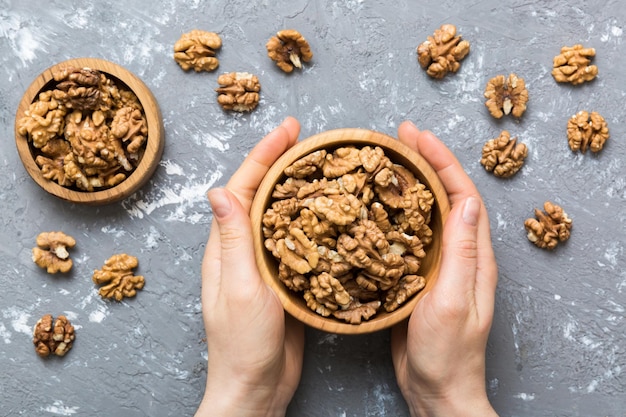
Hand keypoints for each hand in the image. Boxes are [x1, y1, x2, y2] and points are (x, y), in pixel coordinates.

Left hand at [196, 117, 304, 416]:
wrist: (256, 387)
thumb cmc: (242, 344)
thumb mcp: (238, 288)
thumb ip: (232, 240)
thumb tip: (219, 189)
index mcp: (226, 246)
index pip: (243, 187)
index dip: (265, 155)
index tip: (289, 130)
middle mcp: (242, 249)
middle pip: (261, 194)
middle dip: (281, 161)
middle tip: (308, 139)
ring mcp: (262, 263)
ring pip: (280, 214)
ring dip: (297, 187)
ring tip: (321, 166)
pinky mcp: (282, 279)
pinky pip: (295, 240)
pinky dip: (309, 220)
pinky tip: (328, 214)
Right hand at [391, 122, 498, 416]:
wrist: (436, 390)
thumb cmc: (448, 353)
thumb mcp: (453, 300)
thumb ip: (461, 252)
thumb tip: (465, 202)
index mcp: (473, 256)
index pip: (462, 195)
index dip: (442, 162)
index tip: (417, 137)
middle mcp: (458, 254)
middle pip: (445, 197)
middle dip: (426, 163)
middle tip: (399, 138)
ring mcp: (437, 265)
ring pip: (425, 214)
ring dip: (409, 184)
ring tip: (386, 162)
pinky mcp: (417, 277)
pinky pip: (407, 237)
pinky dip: (393, 215)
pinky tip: (375, 208)